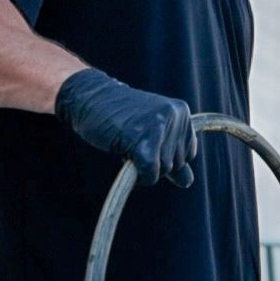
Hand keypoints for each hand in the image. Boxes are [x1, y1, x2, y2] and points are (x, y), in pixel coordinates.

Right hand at [55, 69, 196, 187]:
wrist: (91, 98)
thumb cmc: (120, 116)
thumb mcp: (153, 132)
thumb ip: (172, 155)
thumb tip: (188, 182)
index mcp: (181, 111)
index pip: (188, 154)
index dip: (165, 157)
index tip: (147, 144)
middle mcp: (175, 116)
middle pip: (176, 164)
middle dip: (154, 163)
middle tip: (133, 142)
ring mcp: (159, 126)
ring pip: (163, 170)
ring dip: (144, 168)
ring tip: (128, 145)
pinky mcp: (141, 139)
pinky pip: (149, 173)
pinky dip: (140, 177)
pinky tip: (128, 162)